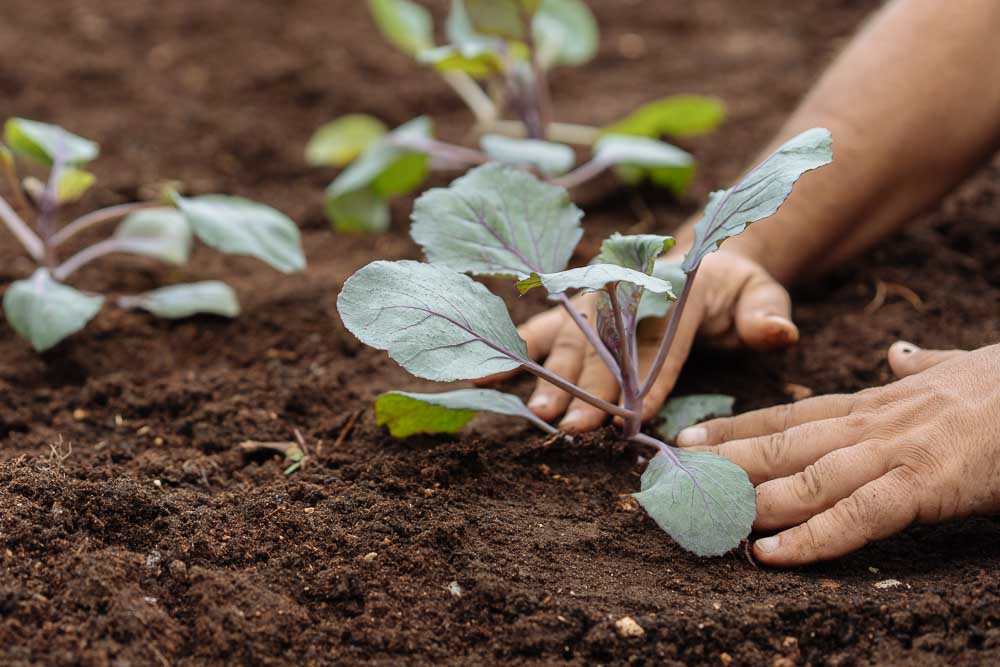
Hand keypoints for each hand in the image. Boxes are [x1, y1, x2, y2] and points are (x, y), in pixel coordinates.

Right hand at [484, 249, 797, 432]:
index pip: (657, 337)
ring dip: (551, 376)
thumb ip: (766, 311)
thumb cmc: (730, 289)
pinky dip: (512, 353)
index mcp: (668, 284)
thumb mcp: (759, 292)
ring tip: (539, 412)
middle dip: (590, 387)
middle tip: (577, 427)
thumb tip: (778, 332)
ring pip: (567, 339)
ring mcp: (589, 299)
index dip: (647, 377)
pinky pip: (539, 332)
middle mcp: (620, 288)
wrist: (695, 264)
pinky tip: (482, 375)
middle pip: (603, 343)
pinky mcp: (570, 313)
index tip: (636, 414)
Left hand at [677, 342, 999, 565]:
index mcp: (873, 403)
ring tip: (700, 517)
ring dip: (747, 501)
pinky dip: (810, 537)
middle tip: (669, 477)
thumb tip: (897, 353)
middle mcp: (870, 423)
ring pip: (803, 479)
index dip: (735, 428)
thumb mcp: (953, 368)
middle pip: (780, 444)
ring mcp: (893, 452)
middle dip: (721, 463)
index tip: (689, 438)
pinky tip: (770, 554)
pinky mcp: (924, 484)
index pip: (788, 414)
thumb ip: (917, 365)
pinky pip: (856, 516)